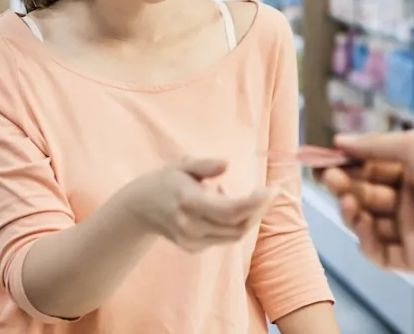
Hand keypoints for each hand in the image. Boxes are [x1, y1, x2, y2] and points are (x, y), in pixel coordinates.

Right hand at [126, 158, 277, 251]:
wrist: (139, 209)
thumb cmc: (166, 181)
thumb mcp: (182, 165)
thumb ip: (205, 165)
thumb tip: (227, 164)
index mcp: (189, 202)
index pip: (231, 210)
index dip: (257, 203)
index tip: (274, 189)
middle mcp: (191, 226)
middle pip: (238, 226)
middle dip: (260, 209)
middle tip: (270, 191)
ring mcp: (192, 240)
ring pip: (234, 235)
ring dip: (249, 216)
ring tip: (238, 193)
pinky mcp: (194, 248)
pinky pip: (224, 237)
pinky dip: (234, 222)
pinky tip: (221, 203)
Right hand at [320, 131, 413, 277]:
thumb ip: (374, 145)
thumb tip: (338, 141)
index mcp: (413, 174)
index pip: (369, 170)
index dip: (344, 166)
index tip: (320, 160)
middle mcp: (410, 203)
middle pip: (365, 195)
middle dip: (344, 186)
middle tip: (327, 177)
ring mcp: (412, 232)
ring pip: (368, 225)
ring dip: (352, 212)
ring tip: (349, 201)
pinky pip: (380, 254)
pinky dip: (366, 241)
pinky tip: (363, 225)